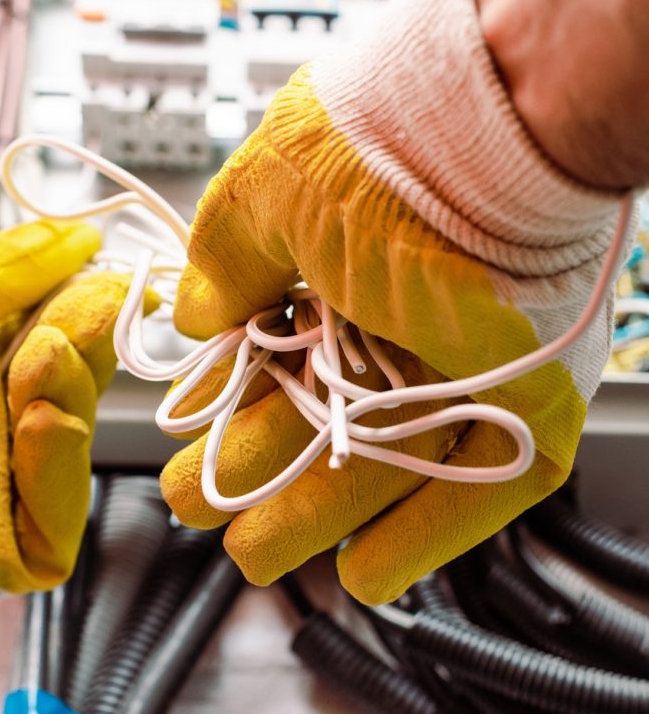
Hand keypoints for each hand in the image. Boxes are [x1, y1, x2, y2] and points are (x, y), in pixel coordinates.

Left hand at [0, 221, 156, 603]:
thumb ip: (5, 265)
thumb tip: (74, 236)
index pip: (47, 331)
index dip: (86, 304)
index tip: (113, 275)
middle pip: (71, 379)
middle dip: (84, 341)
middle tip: (84, 314)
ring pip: (73, 439)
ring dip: (70, 391)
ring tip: (42, 364)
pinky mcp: (5, 553)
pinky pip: (60, 516)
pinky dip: (59, 462)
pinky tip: (43, 422)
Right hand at [160, 0, 626, 604]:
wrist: (493, 137)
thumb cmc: (375, 154)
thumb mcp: (264, 195)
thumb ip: (224, 257)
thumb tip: (194, 312)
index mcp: (341, 272)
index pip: (275, 363)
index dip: (226, 410)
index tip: (186, 444)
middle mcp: (402, 325)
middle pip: (321, 424)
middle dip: (255, 473)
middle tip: (201, 507)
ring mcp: (466, 371)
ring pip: (387, 468)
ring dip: (317, 516)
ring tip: (257, 557)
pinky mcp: (528, 411)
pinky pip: (476, 488)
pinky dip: (422, 536)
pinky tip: (365, 575)